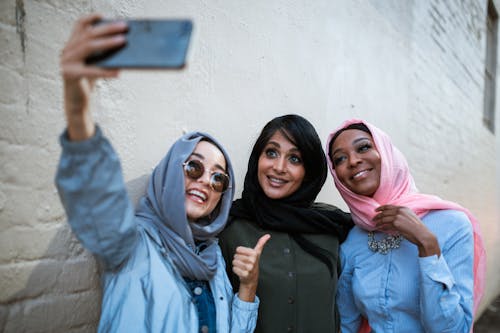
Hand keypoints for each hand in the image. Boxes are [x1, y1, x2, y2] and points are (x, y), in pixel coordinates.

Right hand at [60, 13, 126, 139]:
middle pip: (88, 35)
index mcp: (71, 46)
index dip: (91, 18)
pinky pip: (91, 71)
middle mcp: (66, 51)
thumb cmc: (89, 81)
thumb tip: (124, 42)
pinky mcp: (70, 75)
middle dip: (107, 29)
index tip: (105, 15)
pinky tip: (119, 72)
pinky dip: (106, 71)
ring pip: (88, 48)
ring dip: (108, 43)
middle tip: (124, 27)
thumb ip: (103, 54)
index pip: (79, 26)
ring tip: (123, 41)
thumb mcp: (96, 64)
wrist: (77, 102)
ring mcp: (66, 62)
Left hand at [233, 234, 270, 301]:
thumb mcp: (257, 253)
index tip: (245, 256)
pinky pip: (234, 269)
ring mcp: (249, 268)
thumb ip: (261, 243)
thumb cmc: (253, 263)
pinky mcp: (245, 274)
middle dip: (238, 259)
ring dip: (236, 265)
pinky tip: (241, 271)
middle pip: (235, 256)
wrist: (252, 278)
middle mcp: (252, 261)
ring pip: (234, 262)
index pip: (238, 249)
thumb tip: (268, 235)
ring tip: (242, 267)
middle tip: (243, 262)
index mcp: (254, 253)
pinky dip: (235, 270)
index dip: (240, 253)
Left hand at [373, 205, 439, 256]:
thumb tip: (391, 217)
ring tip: (375, 225)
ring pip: (384, 219)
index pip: (389, 206)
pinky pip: (386, 225)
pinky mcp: (396, 223)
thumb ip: (401, 215)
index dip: (381, 208)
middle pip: (385, 212)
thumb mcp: (409, 217)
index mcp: (403, 208)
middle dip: (378, 216)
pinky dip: (382, 227)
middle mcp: (400, 211)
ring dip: (378, 222)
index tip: (376, 210)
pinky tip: (380, 229)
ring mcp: (398, 216)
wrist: (422, 234)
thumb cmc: (417, 228)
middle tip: (373, 219)